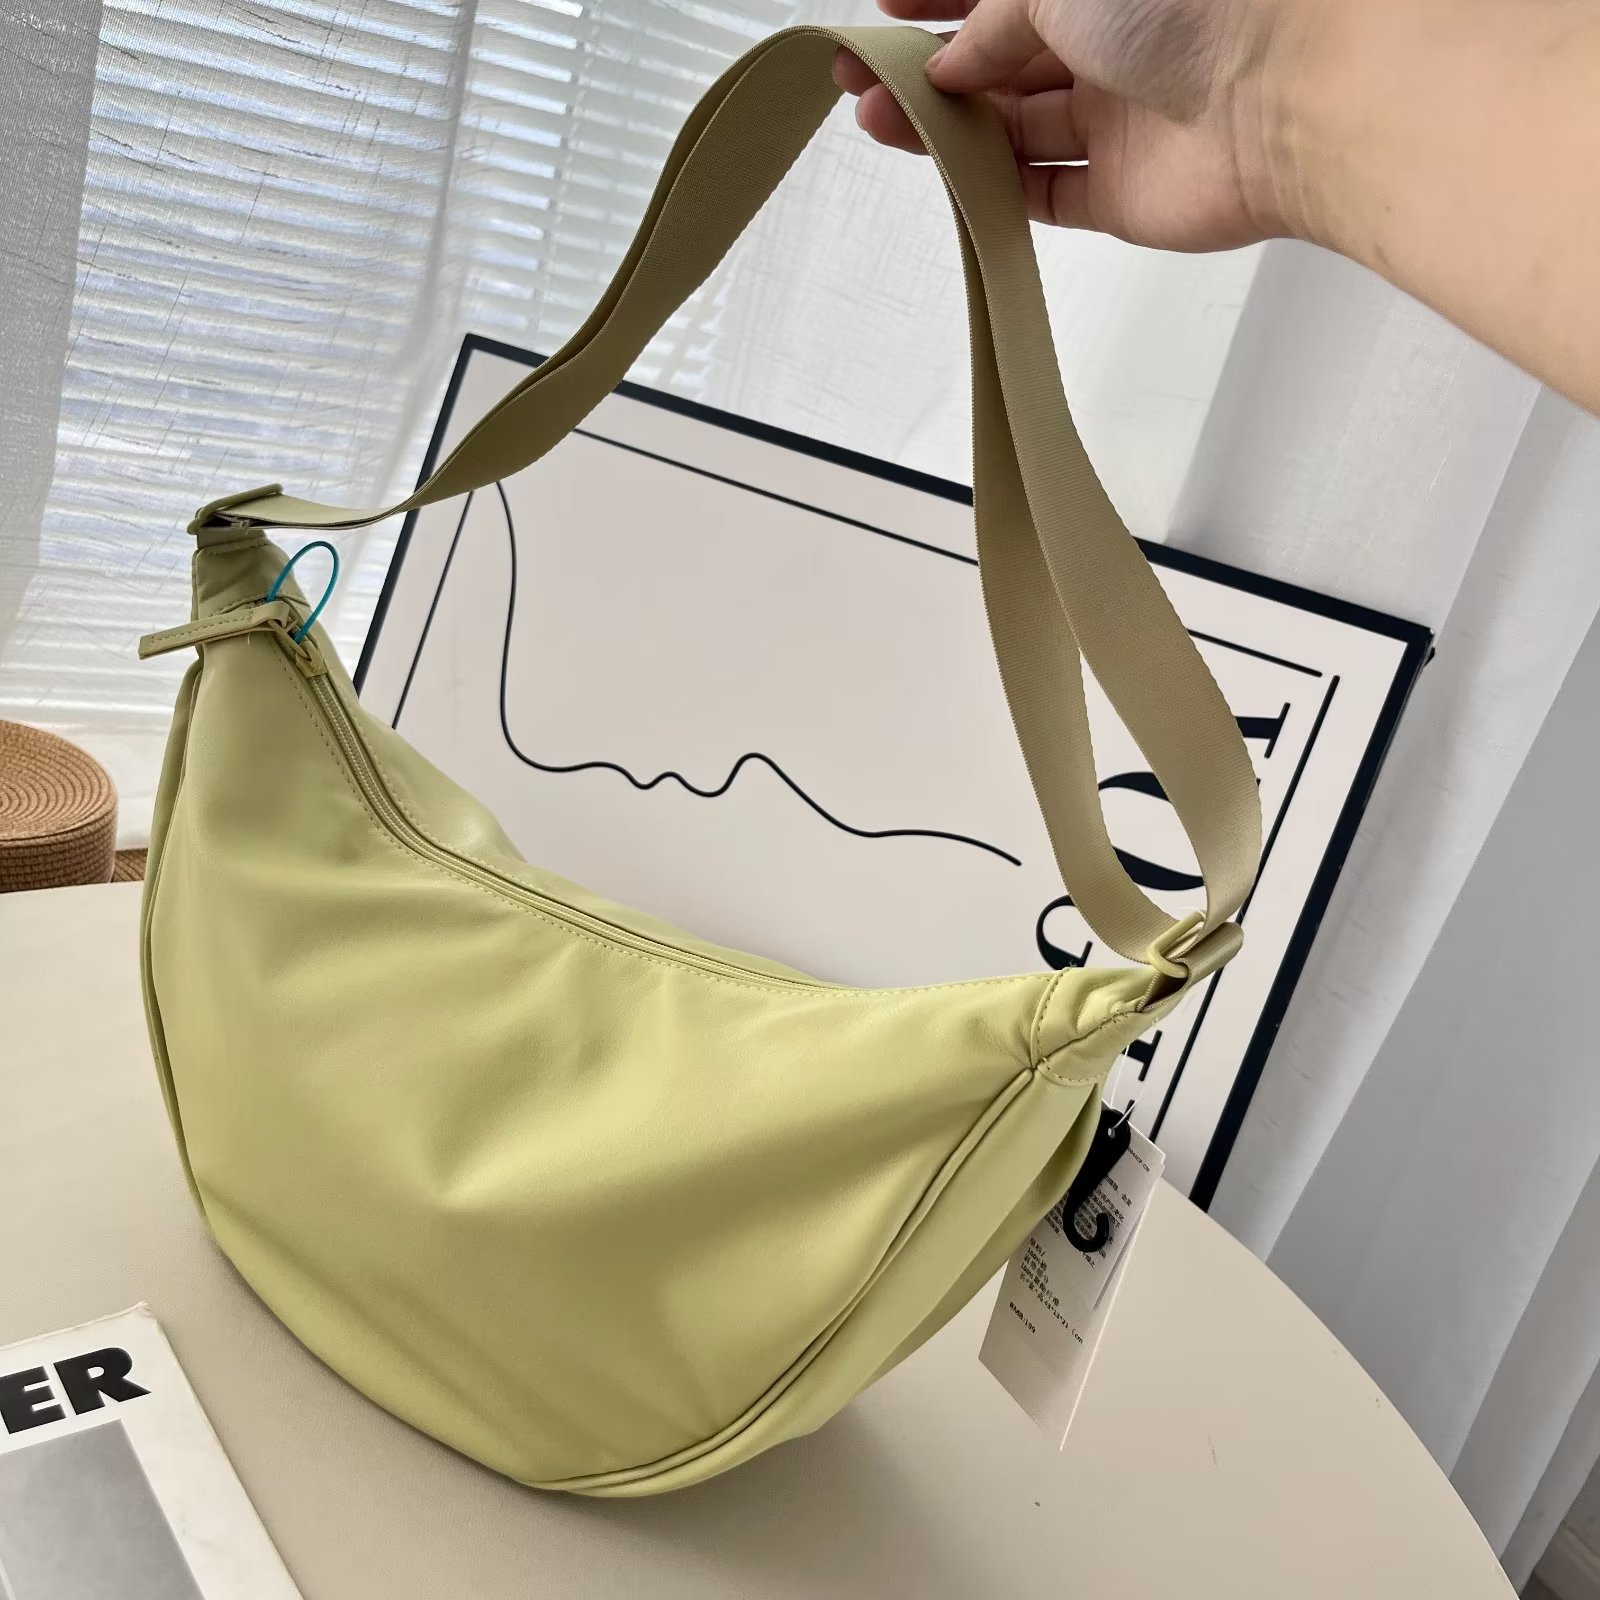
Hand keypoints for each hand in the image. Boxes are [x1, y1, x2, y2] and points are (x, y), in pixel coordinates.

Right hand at [833, 0, 1322, 251]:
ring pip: (1010, 125)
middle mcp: (1112, 40)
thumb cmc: (1198, 1)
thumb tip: (954, 62)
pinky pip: (1044, 194)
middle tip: (862, 76)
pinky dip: (992, 190)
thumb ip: (993, 18)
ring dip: (942, 126)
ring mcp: (1117, 116)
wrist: (1288, 93)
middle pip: (998, 57)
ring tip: (877, 122)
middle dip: (924, 64)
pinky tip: (947, 177)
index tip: (881, 7)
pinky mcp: (1122, 191)